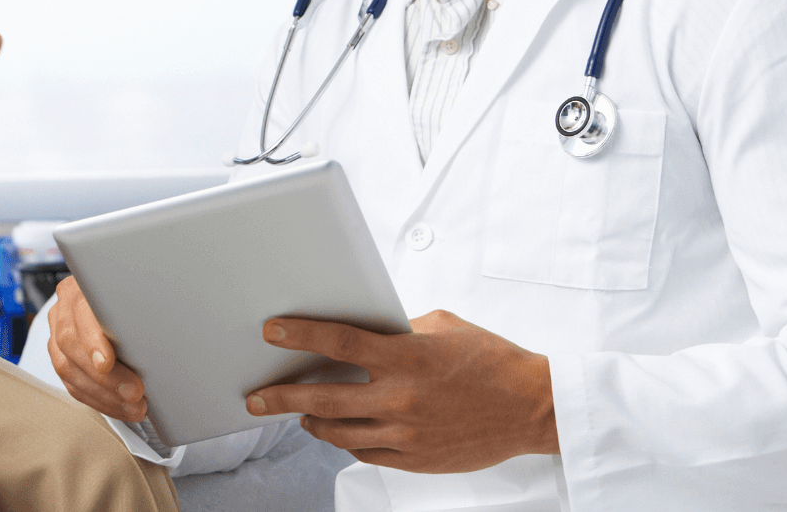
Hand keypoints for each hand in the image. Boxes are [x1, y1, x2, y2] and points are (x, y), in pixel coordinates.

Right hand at [44, 275, 148, 421]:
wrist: (111, 299)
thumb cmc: (130, 298)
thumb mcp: (137, 295)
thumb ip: (139, 311)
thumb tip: (165, 336)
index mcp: (79, 287)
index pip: (80, 311)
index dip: (92, 340)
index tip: (108, 364)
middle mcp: (63, 308)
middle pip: (71, 344)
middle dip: (105, 377)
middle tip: (133, 393)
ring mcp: (56, 333)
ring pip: (67, 368)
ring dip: (103, 395)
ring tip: (133, 407)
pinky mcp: (59, 356)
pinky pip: (72, 384)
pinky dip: (97, 400)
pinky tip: (118, 407)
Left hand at [245, 310, 557, 472]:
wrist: (531, 407)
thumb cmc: (490, 361)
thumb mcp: (443, 326)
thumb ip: (398, 330)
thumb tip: (365, 330)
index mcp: (407, 357)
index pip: (340, 343)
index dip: (301, 335)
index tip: (272, 331)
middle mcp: (401, 398)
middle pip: (324, 399)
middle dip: (281, 397)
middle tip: (256, 396)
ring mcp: (406, 433)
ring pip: (339, 433)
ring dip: (311, 422)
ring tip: (297, 414)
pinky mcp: (415, 460)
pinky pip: (365, 452)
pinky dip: (345, 441)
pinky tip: (336, 432)